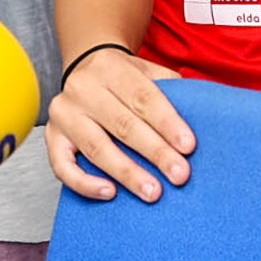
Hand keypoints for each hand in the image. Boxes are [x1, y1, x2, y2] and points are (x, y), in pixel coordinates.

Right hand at [45, 48, 192, 203]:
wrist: (86, 68)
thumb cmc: (124, 78)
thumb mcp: (148, 72)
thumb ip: (171, 89)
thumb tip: (207, 113)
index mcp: (111, 68)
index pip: (143, 97)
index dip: (167, 123)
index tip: (188, 146)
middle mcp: (83, 88)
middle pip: (123, 124)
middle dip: (155, 152)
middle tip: (179, 175)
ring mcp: (65, 114)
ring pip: (96, 147)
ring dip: (127, 172)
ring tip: (153, 192)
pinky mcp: (53, 137)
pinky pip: (63, 166)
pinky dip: (85, 183)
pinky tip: (110, 193)